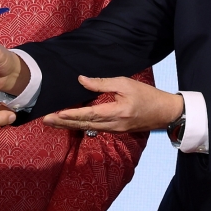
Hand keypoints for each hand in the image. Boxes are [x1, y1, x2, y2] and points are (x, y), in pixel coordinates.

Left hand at [42, 76, 183, 133]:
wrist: (164, 112)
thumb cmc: (146, 95)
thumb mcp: (125, 83)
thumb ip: (102, 83)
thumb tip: (81, 80)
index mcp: (116, 112)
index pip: (89, 114)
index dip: (71, 114)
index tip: (56, 113)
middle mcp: (113, 124)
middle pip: (83, 124)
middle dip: (63, 123)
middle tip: (45, 120)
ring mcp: (114, 129)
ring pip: (87, 127)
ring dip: (69, 125)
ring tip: (52, 122)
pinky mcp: (115, 130)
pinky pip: (94, 128)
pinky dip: (79, 125)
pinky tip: (70, 122)